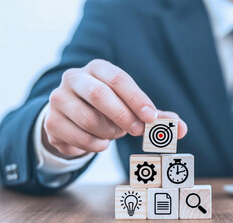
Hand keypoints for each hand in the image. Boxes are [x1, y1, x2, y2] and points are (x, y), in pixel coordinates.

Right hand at [43, 59, 187, 158]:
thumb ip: (155, 117)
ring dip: (109, 132)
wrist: (72, 119)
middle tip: (138, 131)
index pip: (118, 79)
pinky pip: (77, 137)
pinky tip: (101, 142)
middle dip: (123, 115)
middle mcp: (75, 78)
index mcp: (98, 69)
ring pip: (88, 118)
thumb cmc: (109, 109)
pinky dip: (95, 144)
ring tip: (114, 133)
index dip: (136, 98)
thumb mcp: (132, 108)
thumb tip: (181, 129)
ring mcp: (58, 98)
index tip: (151, 117)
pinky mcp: (51, 121)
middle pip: (99, 94)